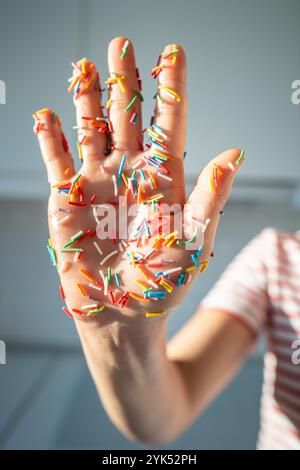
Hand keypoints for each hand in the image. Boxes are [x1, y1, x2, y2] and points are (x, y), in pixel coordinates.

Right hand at [34, 37, 243, 322]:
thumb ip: (210, 198)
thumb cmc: (163, 280)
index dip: (170, 89)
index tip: (173, 52)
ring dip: (87, 101)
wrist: (124, 310)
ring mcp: (97, 183)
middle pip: (127, 119)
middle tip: (121, 45)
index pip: (167, 124)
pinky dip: (51, 140)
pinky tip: (48, 117)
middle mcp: (130, 173)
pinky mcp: (68, 200)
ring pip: (91, 132)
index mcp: (163, 178)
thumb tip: (235, 153)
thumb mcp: (194, 240)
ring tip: (83, 67)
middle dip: (124, 83)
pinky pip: (57, 162)